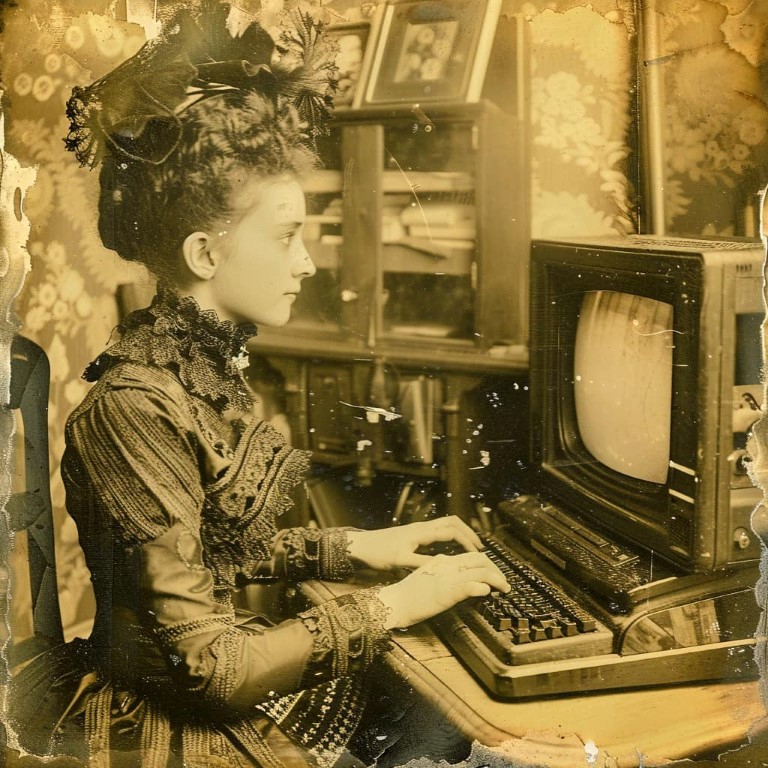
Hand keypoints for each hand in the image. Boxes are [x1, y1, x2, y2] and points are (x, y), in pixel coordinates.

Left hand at [346, 516, 483, 570]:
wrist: (362, 546)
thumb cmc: (378, 553)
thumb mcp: (400, 561)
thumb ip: (421, 563)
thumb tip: (443, 566)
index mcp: (421, 532)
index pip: (451, 531)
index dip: (467, 540)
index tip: (477, 552)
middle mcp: (422, 527)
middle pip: (452, 522)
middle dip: (468, 533)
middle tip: (479, 547)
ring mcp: (418, 529)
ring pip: (445, 525)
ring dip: (459, 533)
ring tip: (469, 547)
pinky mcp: (414, 534)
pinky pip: (438, 531)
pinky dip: (450, 537)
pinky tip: (450, 550)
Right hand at [376, 551, 510, 628]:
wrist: (396, 602)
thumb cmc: (408, 593)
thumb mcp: (425, 575)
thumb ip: (440, 570)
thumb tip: (453, 567)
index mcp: (443, 560)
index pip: (472, 556)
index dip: (488, 563)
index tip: (495, 574)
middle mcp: (448, 565)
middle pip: (480, 560)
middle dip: (497, 570)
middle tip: (504, 582)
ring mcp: (448, 578)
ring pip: (481, 571)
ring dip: (497, 579)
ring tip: (504, 588)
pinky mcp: (447, 592)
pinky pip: (470, 586)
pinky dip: (482, 587)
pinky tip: (487, 592)